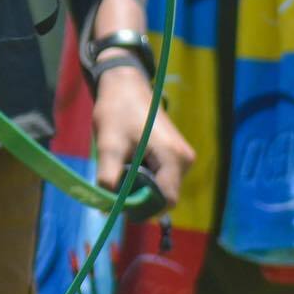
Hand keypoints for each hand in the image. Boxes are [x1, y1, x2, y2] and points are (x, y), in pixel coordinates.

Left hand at [91, 62, 194, 207]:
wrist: (125, 85)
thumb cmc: (117, 111)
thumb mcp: (109, 145)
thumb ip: (109, 177)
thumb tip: (107, 209)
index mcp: (174, 158)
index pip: (166, 200)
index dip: (143, 207)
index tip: (119, 201)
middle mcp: (185, 160)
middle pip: (164, 195)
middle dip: (139, 195)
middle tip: (116, 180)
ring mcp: (183, 156)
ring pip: (162, 186)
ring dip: (141, 184)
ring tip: (122, 162)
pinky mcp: (176, 153)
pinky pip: (161, 175)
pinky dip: (144, 174)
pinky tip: (130, 158)